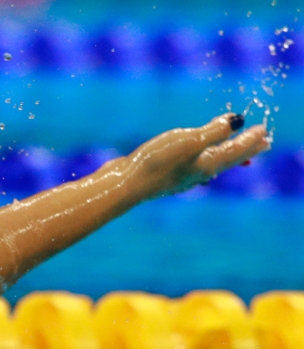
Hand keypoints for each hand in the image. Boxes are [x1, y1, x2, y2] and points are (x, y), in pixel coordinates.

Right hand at [123, 113, 270, 198]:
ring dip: (226, 157)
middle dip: (245, 151)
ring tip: (236, 156)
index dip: (251, 140)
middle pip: (228, 159)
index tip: (265, 132)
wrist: (125, 185)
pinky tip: (196, 165)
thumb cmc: (157, 162)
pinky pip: (193, 166)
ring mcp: (181, 176)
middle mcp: (198, 173)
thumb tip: (237, 121)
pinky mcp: (165, 175)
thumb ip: (215, 130)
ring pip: (211, 165)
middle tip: (263, 144)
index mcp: (208, 164)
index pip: (236, 151)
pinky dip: (203, 161)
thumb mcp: (189, 141)